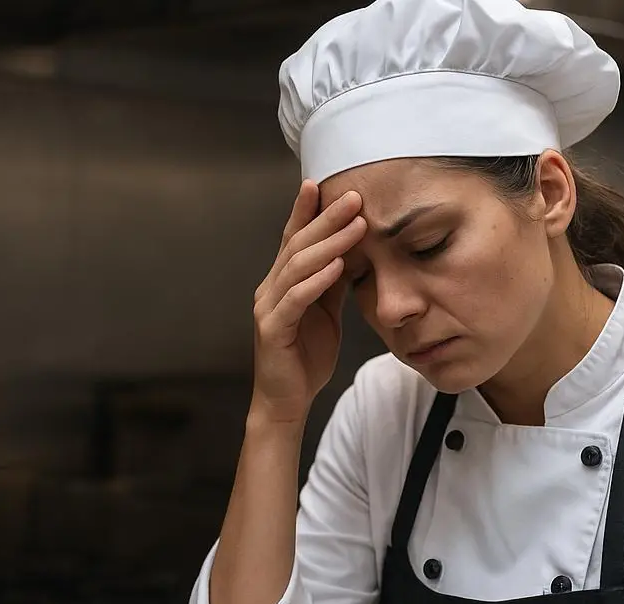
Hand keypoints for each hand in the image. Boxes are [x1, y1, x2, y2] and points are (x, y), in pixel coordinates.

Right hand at [250, 180, 366, 424]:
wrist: (286, 400)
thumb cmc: (305, 357)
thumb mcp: (326, 312)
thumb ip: (333, 282)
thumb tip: (351, 251)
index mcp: (282, 282)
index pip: (294, 238)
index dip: (306, 210)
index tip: (321, 183)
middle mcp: (270, 288)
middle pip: (297, 244)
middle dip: (326, 218)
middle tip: (353, 196)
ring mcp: (268, 307)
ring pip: (297, 266)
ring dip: (329, 243)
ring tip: (355, 225)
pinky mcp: (271, 329)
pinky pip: (295, 299)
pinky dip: (316, 280)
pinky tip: (337, 266)